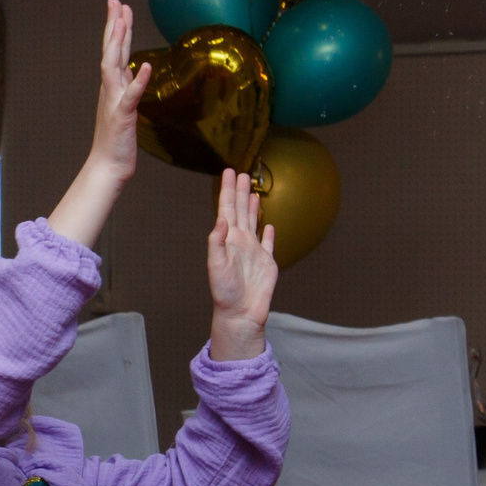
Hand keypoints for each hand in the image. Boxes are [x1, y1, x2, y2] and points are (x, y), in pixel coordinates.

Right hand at [86, 0, 153, 182]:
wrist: (108, 166)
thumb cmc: (116, 140)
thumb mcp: (124, 107)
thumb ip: (126, 87)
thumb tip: (132, 69)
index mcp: (112, 86)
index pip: (114, 51)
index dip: (117, 29)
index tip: (119, 7)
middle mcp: (110, 89)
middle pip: (111, 51)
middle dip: (113, 26)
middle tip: (115, 1)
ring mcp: (114, 102)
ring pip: (114, 67)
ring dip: (118, 44)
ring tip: (121, 22)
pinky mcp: (122, 117)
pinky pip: (131, 96)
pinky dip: (137, 81)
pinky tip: (144, 66)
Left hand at [206, 170, 275, 360]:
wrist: (241, 314)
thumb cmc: (225, 293)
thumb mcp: (216, 265)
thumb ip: (217, 241)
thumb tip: (222, 218)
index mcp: (228, 240)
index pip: (227, 209)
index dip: (228, 190)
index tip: (229, 171)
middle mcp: (240, 242)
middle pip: (240, 210)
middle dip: (240, 191)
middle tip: (242, 172)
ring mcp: (254, 251)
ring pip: (253, 222)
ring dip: (252, 206)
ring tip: (253, 190)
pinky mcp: (267, 262)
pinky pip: (269, 243)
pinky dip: (269, 233)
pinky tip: (269, 225)